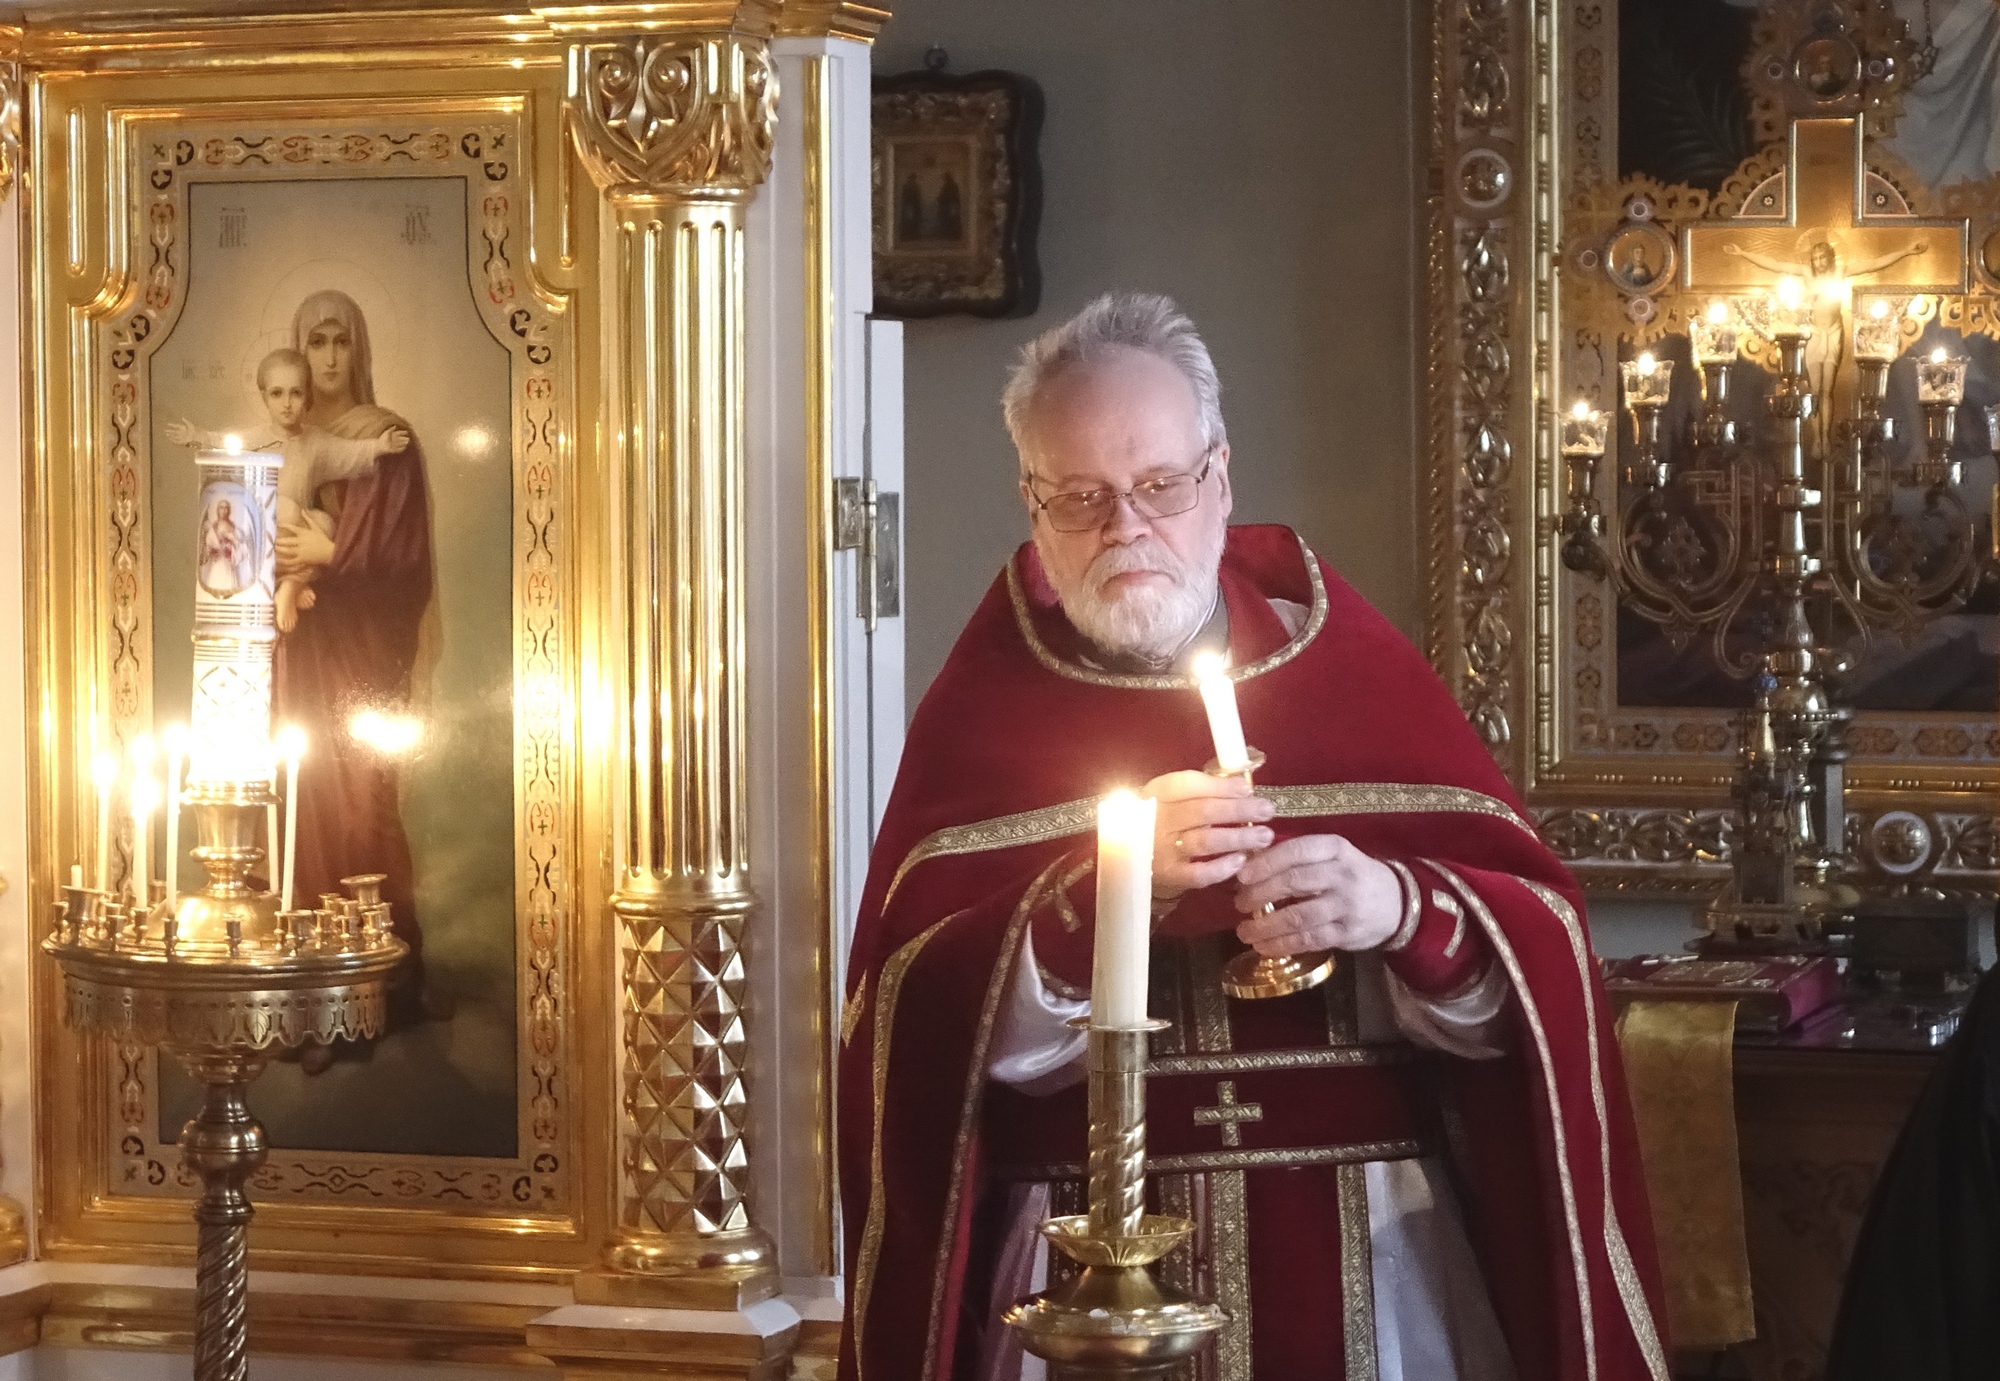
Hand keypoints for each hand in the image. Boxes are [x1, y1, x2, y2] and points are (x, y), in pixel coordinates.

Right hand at [165, 418, 196, 446]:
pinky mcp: (182, 440)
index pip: (176, 426)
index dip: (172, 425)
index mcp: (183, 428)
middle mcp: (181, 432)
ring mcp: (181, 436)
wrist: (197, 436)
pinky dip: (173, 440)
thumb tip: (182, 417)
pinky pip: (177, 441)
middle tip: (165, 430)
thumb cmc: (194, 430)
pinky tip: (170, 439)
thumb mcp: (190, 424)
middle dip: (170, 431)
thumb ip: (185, 421)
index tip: (168, 424)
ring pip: (175, 436)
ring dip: (171, 435)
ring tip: (166, 434)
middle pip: (174, 432)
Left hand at [275, 519, 335, 573]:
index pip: (291, 528)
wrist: (330, 552)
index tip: (277, 525)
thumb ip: (308, 519)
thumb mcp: (316, 528)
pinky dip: (284, 562)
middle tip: (271, 541)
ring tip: (273, 549)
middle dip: (278, 541)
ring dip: (279, 550)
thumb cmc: (323, 540)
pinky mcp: (302, 559)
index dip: (283, 526)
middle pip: (286, 541)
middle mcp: (301, 542)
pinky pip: (291, 561)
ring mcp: (301, 551)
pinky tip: (278, 561)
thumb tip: (302, 510)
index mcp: (304, 533)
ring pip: (287, 551)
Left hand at [374, 427, 410, 456]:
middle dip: (404, 439)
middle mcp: (393, 440)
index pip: (398, 433)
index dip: (402, 433)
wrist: (379, 445)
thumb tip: (395, 426)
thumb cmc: (382, 438)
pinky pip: (398, 449)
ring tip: (408, 442)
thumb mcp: (387, 432)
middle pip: (399, 439)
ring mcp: (393, 445)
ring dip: (404, 443)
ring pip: (400, 444)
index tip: (406, 432)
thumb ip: (391, 429)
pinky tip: (405, 447)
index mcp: (391, 435)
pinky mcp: (393, 450)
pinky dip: (402, 448)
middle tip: (408, 438)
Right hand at [1143, 769, 1275, 900]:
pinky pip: (1198, 874)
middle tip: (1267, 811)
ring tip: (1264, 836)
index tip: (1247, 788)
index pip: (1187, 784)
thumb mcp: (1172, 799)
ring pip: (1203, 842)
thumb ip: (1201, 791)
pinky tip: (1241, 861)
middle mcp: (1156, 820)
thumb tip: (1243, 788)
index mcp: (1156, 794)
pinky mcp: (1168, 875)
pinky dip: (1221, 867)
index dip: (1219, 786)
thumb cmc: (1163, 820)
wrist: (1133, 857)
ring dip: (1237, 838)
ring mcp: (1160, 850)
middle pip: (1201, 812)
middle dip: (1238, 810)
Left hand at [1233, 835, 1402, 956]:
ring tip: (1245, 932)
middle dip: (1259, 894)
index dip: (1265, 863)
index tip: (1241, 876)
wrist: (1398, 902)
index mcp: (1335, 848)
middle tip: (1239, 904)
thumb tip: (1248, 865)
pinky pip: (1309, 940)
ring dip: (1266, 926)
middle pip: (1294, 882)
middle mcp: (1342, 874)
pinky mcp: (1347, 932)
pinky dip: (1282, 945)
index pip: (1296, 851)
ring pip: (1298, 916)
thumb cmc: (1351, 875)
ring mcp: (1346, 905)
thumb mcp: (1332, 856)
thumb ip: (1298, 859)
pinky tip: (1265, 947)